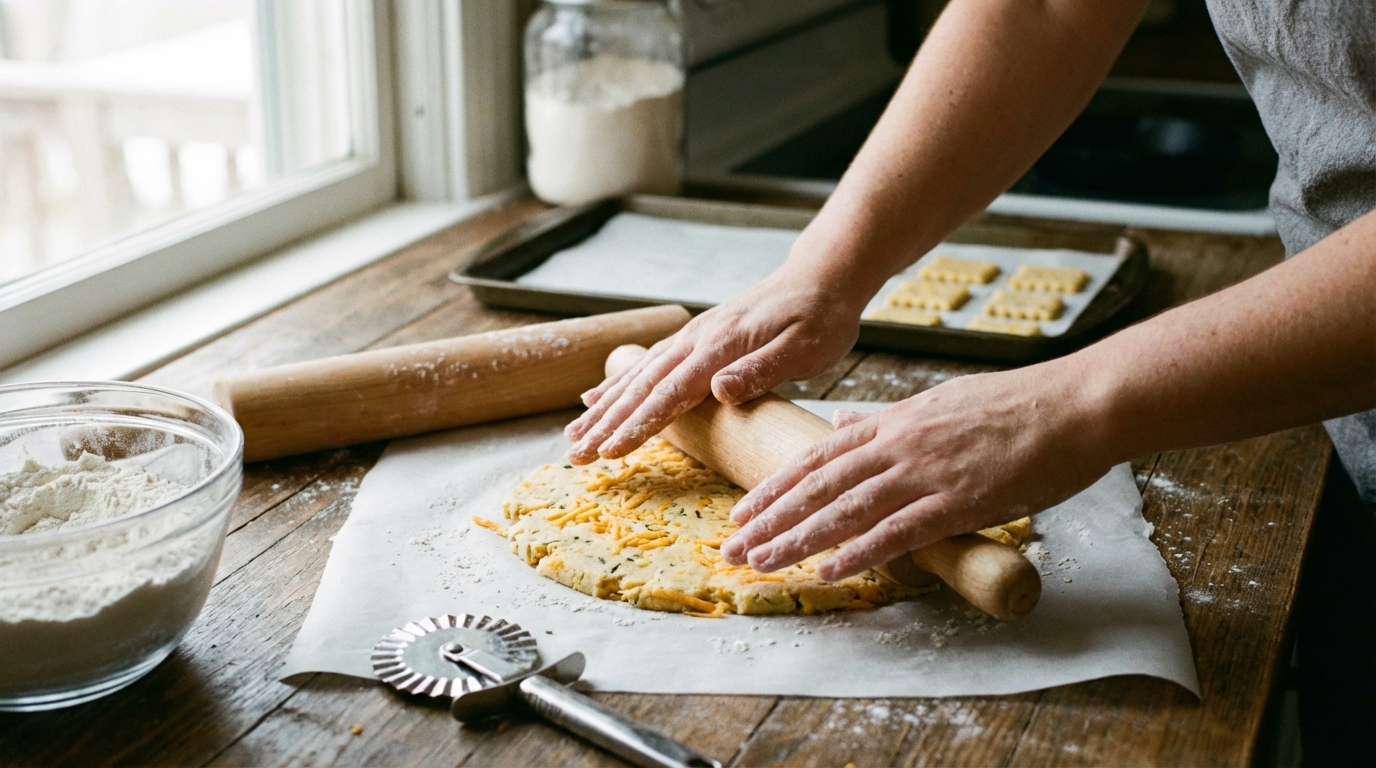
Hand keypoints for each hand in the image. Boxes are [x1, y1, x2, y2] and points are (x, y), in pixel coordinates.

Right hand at [564, 263, 867, 463]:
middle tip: (574, 454)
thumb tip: (718, 391)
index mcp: (720, 347)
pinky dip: (618, 383)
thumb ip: (760, 370)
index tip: (609, 452)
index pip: (671, 393)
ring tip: (573, 434)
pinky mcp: (696, 338)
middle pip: (642, 388)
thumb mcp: (805, 348)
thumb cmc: (820, 317)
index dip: (638, 425)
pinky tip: (596, 397)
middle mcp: (697, 340)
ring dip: (604, 408)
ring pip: (638, 376)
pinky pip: (648, 364)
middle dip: (606, 423)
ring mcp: (693, 337)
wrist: (823, 275)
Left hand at [720, 362, 1110, 580]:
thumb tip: (846, 421)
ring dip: (799, 539)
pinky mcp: (960, 501)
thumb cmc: (1015, 405)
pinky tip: (829, 572)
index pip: (818, 455)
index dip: (775, 486)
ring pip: (847, 509)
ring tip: (762, 562)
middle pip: (819, 485)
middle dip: (770, 518)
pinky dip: (861, 552)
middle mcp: (900, 445)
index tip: (743, 511)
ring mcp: (928, 472)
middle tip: (732, 549)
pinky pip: (899, 531)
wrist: (1074, 405)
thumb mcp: (939, 402)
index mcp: (894, 421)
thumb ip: (889, 420)